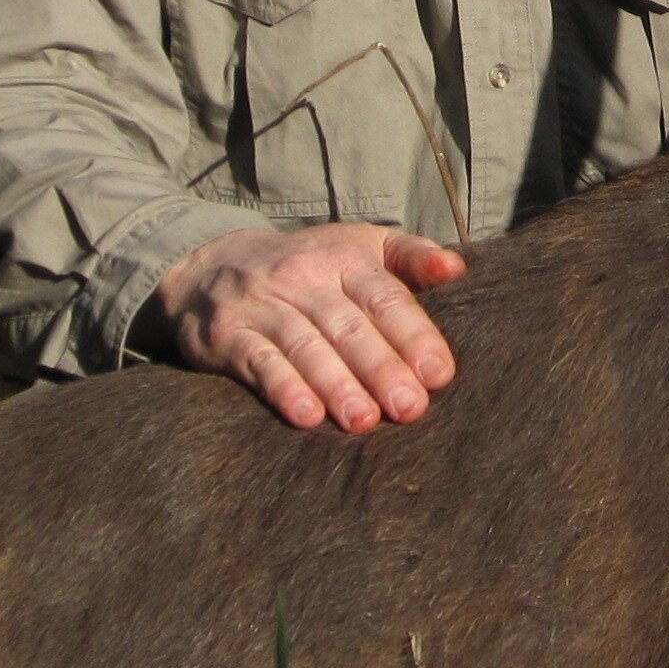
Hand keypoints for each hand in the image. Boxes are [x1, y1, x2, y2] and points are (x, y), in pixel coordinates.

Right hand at [149, 220, 467, 431]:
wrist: (211, 265)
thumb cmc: (308, 265)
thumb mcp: (358, 245)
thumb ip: (409, 256)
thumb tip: (457, 267)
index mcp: (345, 258)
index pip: (383, 297)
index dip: (412, 334)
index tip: (438, 374)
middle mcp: (304, 278)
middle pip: (348, 326)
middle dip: (381, 368)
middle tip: (410, 408)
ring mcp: (264, 305)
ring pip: (305, 346)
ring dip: (337, 385)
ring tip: (365, 421)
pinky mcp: (227, 334)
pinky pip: (258, 361)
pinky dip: (283, 388)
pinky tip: (307, 416)